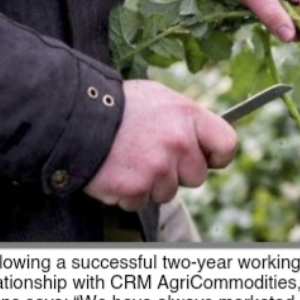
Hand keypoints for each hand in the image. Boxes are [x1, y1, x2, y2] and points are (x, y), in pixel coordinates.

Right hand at [85, 79, 237, 210]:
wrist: (73, 116)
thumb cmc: (116, 105)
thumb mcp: (157, 97)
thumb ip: (184, 119)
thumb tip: (202, 139)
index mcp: (188, 115)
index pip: (227, 145)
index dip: (216, 156)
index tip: (206, 158)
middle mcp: (179, 143)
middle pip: (197, 177)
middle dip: (177, 172)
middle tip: (151, 155)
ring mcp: (158, 168)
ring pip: (168, 192)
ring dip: (150, 183)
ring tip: (129, 160)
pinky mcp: (136, 188)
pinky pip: (140, 201)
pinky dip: (127, 192)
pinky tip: (116, 171)